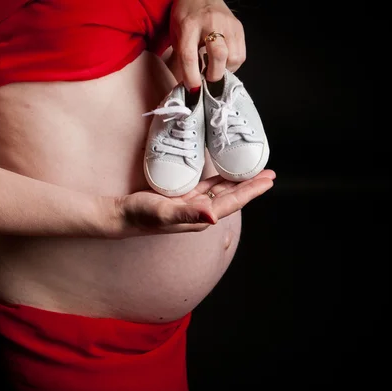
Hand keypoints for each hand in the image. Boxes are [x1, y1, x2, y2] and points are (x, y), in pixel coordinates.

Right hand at [114, 170, 274, 236]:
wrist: (122, 216)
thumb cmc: (141, 215)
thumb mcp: (164, 213)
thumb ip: (189, 214)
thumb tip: (214, 217)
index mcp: (201, 216)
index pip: (232, 201)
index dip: (251, 191)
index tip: (268, 180)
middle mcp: (200, 211)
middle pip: (232, 196)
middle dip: (251, 186)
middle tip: (269, 173)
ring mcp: (192, 204)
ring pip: (222, 191)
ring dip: (238, 183)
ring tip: (253, 173)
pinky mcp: (183, 197)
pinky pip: (207, 187)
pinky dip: (219, 179)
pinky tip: (225, 173)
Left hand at [168, 0, 245, 89]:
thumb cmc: (186, 18)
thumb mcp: (177, 35)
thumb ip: (182, 58)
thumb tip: (191, 86)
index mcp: (188, 25)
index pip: (189, 56)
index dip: (192, 77)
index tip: (193, 89)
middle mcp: (210, 22)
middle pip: (218, 55)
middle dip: (214, 75)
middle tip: (207, 81)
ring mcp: (227, 24)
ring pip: (234, 57)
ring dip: (224, 70)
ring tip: (215, 70)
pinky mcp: (238, 27)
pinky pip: (241, 54)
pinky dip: (232, 64)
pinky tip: (223, 63)